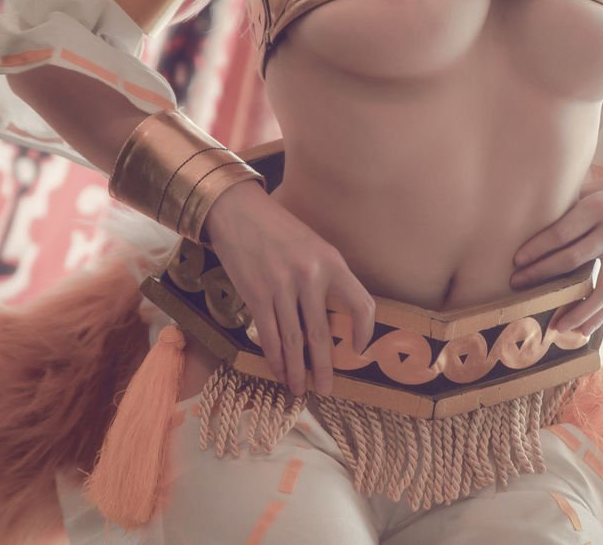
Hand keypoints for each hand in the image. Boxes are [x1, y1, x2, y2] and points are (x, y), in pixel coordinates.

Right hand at [203, 182, 376, 396]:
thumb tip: (334, 318)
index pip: (362, 304)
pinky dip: (274, 357)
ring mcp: (282, 286)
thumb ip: (326, 277)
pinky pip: (270, 334)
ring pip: (293, 340)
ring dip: (295, 370)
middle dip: (323, 368)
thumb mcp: (313, 246)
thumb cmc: (278, 230)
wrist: (238, 211)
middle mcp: (310, 276)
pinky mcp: (257, 294)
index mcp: (332, 262)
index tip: (358, 351)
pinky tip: (277, 369)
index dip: (364, 332)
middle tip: (324, 390)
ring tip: (298, 389)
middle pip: (322, 334)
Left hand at [509, 157, 602, 336]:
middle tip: (515, 284)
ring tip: (554, 325)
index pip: (563, 232)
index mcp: (601, 207)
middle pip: (574, 259)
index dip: (538, 247)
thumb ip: (570, 202)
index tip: (516, 260)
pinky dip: (599, 316)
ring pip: (602, 289)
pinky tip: (581, 330)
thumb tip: (530, 214)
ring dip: (577, 309)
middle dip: (542, 273)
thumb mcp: (598, 185)